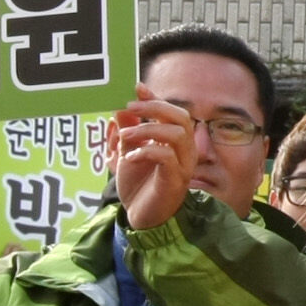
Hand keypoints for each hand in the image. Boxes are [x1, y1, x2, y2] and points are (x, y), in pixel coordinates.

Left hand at [104, 85, 194, 233]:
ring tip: (125, 137)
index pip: (172, 112)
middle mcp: (184, 151)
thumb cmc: (138, 186)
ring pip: (176, 134)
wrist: (140, 218)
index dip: (156, 98)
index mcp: (175, 142)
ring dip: (147, 130)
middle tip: (130, 108)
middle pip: (181, 117)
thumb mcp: (128, 153)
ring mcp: (183, 166)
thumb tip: (121, 107)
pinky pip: (167, 157)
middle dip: (154, 108)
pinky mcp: (176, 181)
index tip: (137, 87)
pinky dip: (146, 151)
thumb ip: (128, 131)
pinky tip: (130, 158)